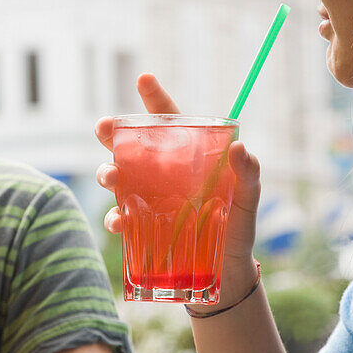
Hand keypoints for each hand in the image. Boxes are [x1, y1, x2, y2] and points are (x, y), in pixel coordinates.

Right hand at [94, 73, 262, 303]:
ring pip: (115, 178)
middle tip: (103, 128)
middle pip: (128, 145)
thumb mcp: (249, 197)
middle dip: (110, 133)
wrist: (227, 273)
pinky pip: (119, 219)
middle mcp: (161, 174)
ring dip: (106, 173)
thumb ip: (249, 172)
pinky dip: (114, 219)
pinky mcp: (140, 229)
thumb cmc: (239, 227)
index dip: (154, 98)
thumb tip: (241, 148)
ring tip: (111, 179)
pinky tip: (119, 223)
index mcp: (186, 157)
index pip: (168, 120)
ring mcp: (147, 200)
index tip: (144, 79)